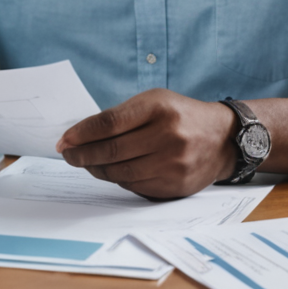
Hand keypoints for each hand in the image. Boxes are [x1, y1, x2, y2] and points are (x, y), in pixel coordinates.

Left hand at [55, 88, 236, 199]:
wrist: (223, 138)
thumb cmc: (181, 116)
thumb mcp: (155, 102)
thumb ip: (121, 116)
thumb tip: (81, 136)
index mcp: (159, 108)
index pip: (109, 123)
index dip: (81, 134)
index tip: (64, 140)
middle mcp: (168, 135)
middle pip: (112, 151)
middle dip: (82, 154)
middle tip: (68, 155)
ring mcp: (173, 163)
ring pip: (120, 172)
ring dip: (96, 169)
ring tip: (85, 163)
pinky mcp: (175, 185)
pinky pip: (134, 186)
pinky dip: (117, 179)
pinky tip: (110, 171)